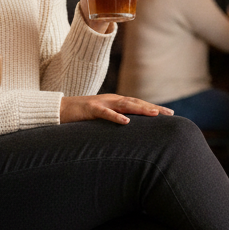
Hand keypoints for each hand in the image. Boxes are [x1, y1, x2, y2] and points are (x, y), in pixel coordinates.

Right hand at [59, 93, 173, 124]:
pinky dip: (116, 117)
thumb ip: (115, 121)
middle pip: (136, 102)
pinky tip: (126, 122)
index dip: (154, 108)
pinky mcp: (90, 109)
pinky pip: (105, 113)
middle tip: (169, 114)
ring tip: (154, 114)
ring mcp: (101, 103)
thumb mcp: (102, 119)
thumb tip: (131, 130)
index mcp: (115, 102)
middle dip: (153, 108)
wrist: (58, 109)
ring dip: (140, 109)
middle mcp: (111, 100)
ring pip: (124, 105)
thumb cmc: (81, 116)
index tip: (170, 114)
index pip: (138, 104)